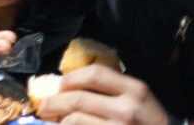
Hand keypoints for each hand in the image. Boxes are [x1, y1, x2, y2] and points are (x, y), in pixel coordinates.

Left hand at [37, 65, 169, 124]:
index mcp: (135, 90)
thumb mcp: (140, 100)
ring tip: (55, 121)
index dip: (71, 78)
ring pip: (73, 121)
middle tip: (43, 106)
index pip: (95, 74)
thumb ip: (114, 89)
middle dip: (54, 102)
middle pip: (78, 99)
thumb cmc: (149, 123)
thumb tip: (73, 85)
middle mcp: (127, 109)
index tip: (59, 84)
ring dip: (59, 121)